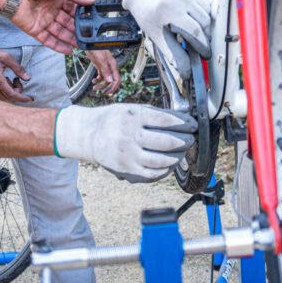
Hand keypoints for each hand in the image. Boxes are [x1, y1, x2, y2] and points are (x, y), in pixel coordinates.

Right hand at [0, 44, 31, 103]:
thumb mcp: (6, 57)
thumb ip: (18, 69)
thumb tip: (28, 79)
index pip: (11, 94)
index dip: (22, 98)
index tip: (30, 99)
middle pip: (8, 98)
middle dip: (17, 92)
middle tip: (17, 80)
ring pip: (3, 98)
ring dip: (10, 91)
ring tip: (9, 78)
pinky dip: (3, 91)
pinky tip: (3, 81)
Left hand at [10, 0, 93, 53]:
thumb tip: (91, 1)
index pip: (73, 9)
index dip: (81, 16)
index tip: (91, 22)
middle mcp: (51, 10)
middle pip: (67, 22)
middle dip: (77, 30)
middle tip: (88, 36)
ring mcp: (43, 20)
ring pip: (59, 33)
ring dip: (70, 39)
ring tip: (81, 45)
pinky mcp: (35, 29)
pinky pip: (48, 40)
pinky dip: (58, 46)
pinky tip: (68, 50)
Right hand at [54, 104, 196, 181]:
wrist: (88, 135)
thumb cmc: (113, 119)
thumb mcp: (131, 108)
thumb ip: (154, 113)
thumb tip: (181, 120)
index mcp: (133, 117)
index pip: (166, 120)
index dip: (184, 123)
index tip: (193, 125)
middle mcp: (130, 136)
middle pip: (167, 141)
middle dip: (185, 141)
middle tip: (190, 139)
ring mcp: (128, 155)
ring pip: (162, 160)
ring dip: (178, 156)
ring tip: (182, 152)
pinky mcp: (127, 170)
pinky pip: (152, 173)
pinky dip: (166, 169)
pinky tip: (170, 163)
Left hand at [86, 50, 120, 94]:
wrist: (89, 42)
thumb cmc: (97, 48)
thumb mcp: (101, 60)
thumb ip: (105, 70)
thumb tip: (110, 81)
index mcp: (113, 66)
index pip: (117, 79)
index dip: (114, 87)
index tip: (108, 92)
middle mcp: (110, 67)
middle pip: (111, 81)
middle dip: (106, 87)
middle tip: (101, 92)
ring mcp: (105, 67)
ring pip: (105, 79)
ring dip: (100, 85)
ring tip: (94, 87)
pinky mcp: (99, 66)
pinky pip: (100, 76)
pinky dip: (97, 80)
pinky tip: (93, 81)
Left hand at [123, 0, 211, 79]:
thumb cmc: (147, 14)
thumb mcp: (156, 35)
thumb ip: (172, 53)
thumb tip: (186, 71)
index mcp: (167, 10)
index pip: (195, 31)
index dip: (203, 45)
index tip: (206, 53)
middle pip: (205, 21)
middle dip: (206, 35)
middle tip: (203, 43)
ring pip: (209, 9)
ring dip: (207, 22)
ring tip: (198, 28)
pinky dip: (206, 7)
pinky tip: (197, 13)